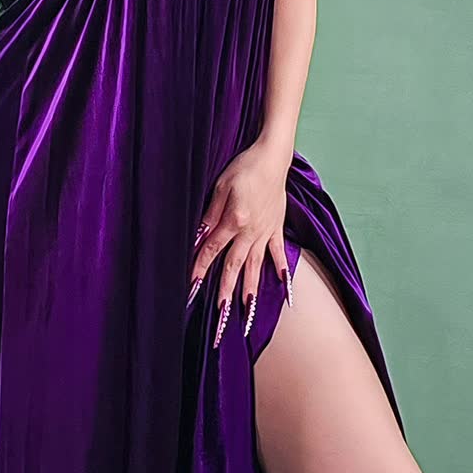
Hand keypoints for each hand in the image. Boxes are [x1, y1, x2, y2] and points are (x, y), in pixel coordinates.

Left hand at [189, 138, 293, 342]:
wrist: (273, 158)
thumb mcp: (220, 187)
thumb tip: (200, 236)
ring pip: (255, 266)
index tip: (191, 287)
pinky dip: (281, 269)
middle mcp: (251, 232)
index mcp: (234, 221)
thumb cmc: (244, 168)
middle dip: (226, 291)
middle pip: (234, 266)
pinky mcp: (276, 227)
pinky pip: (278, 252)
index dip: (200, 268)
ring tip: (247, 310)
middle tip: (221, 315)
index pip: (213, 250)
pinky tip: (281, 285)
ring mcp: (265, 232)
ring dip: (250, 288)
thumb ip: (211, 214)